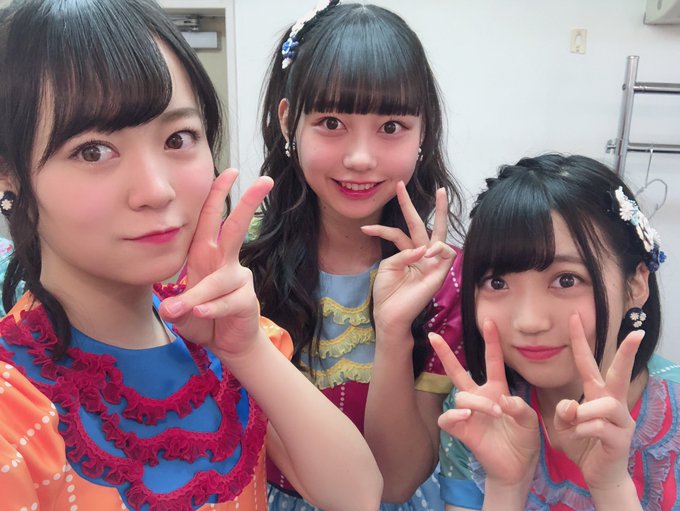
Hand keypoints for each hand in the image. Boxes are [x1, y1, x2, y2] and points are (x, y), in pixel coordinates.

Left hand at [159, 169, 273, 357]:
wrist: (227, 343)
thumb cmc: (204, 318)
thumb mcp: (182, 311)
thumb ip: (176, 307)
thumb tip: (169, 308)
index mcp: (206, 254)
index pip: (212, 219)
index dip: (218, 194)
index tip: (229, 171)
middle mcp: (224, 261)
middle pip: (237, 227)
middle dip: (249, 203)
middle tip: (265, 181)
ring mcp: (238, 279)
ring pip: (220, 279)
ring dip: (199, 294)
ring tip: (182, 309)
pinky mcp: (246, 299)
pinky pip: (226, 301)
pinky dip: (212, 308)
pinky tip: (203, 314)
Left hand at [361, 181, 454, 336]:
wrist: (390, 315)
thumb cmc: (387, 294)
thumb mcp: (389, 266)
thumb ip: (403, 252)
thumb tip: (422, 249)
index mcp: (408, 254)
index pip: (400, 232)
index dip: (382, 228)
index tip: (364, 229)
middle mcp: (423, 255)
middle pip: (427, 225)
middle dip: (430, 205)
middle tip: (431, 185)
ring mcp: (432, 263)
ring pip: (441, 233)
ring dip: (439, 217)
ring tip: (430, 225)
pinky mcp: (441, 273)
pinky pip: (446, 252)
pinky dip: (438, 248)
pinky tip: (427, 252)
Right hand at [431, 320, 538, 486]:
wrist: (518, 468)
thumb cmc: (524, 440)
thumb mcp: (530, 420)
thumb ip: (519, 407)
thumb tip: (501, 401)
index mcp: (497, 390)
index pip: (492, 362)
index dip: (491, 342)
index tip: (489, 321)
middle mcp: (479, 398)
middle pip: (458, 371)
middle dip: (445, 353)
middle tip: (433, 335)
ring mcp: (469, 414)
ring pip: (460, 396)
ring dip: (477, 402)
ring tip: (495, 413)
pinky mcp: (462, 431)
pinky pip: (448, 418)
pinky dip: (455, 415)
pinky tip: (466, 417)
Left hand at [552, 314, 642, 491]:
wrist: (599, 475)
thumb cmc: (584, 444)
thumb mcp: (566, 425)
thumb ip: (564, 411)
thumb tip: (571, 406)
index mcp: (598, 394)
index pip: (588, 363)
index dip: (579, 341)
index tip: (575, 317)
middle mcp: (614, 402)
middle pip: (620, 373)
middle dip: (627, 353)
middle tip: (636, 334)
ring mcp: (621, 420)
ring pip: (601, 405)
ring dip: (579, 415)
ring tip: (571, 427)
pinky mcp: (621, 438)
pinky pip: (596, 427)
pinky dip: (578, 432)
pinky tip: (576, 439)